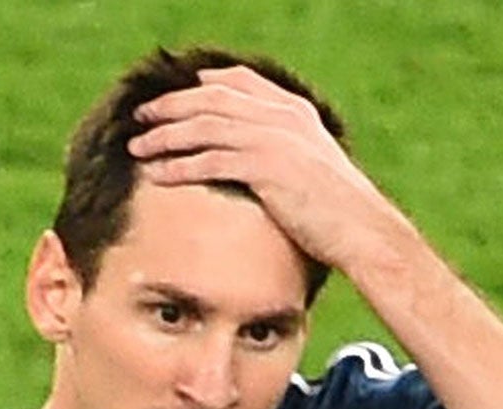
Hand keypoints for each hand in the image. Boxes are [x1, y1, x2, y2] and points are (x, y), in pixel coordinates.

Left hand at [127, 66, 408, 277]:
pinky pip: (210, 161)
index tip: (179, 92)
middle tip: (142, 115)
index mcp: (295, 113)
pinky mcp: (266, 168)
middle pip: (212, 99)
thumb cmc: (341, 214)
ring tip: (138, 145)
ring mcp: (273, 140)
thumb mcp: (317, 170)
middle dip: (172, 105)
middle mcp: (282, 118)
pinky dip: (179, 165)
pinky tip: (156, 174)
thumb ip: (290, 153)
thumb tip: (264, 165)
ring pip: (204, 127)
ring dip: (166, 135)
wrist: (364, 231)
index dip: (204, 84)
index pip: (240, 83)